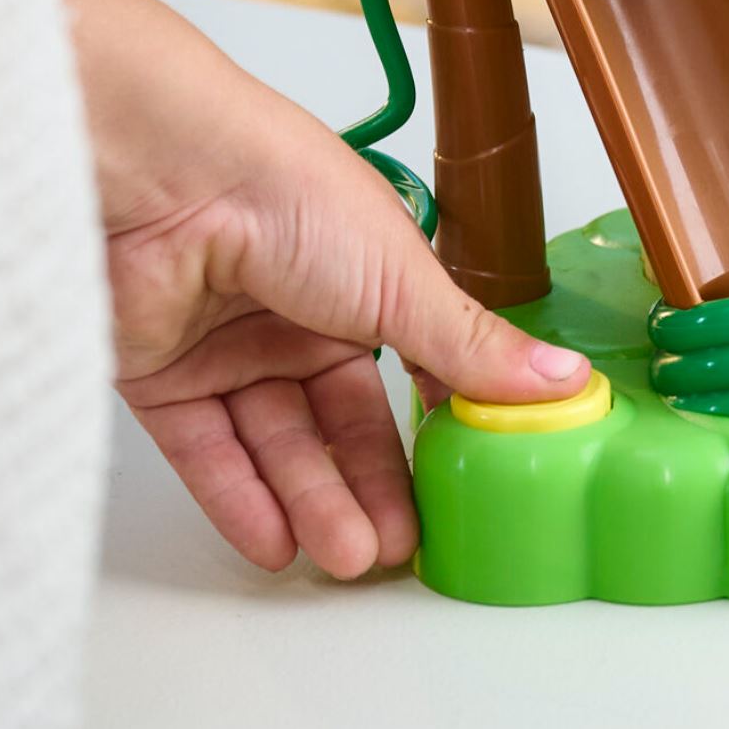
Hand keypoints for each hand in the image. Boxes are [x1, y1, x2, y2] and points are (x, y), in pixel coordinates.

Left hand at [61, 0, 587, 578]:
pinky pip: (207, 451)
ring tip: (347, 557)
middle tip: (395, 549)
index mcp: (362, 282)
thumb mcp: (403, 282)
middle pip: (338, 423)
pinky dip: (240, 499)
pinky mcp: (162, 375)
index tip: (459, 486)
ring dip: (312, 503)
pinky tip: (277, 544)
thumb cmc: (287, 192)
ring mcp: (227, 346)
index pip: (406, 374)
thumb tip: (566, 380)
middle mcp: (295, 314)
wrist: (163, 170)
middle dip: (367, 488)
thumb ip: (474, 350)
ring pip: (277, 444)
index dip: (431, 431)